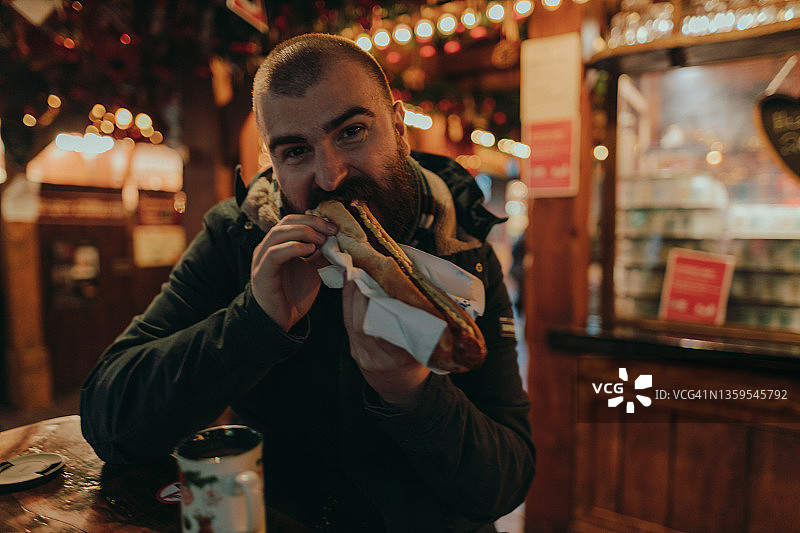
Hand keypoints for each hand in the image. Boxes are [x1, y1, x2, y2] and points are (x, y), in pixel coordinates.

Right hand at [251, 214, 337, 330]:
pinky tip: (309, 250)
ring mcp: (262, 259)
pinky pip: (274, 254)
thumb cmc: (294, 296)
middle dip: (311, 223)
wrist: (281, 321)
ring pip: (278, 233)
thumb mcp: (312, 270)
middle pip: (286, 222)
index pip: (293, 220)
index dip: (313, 219)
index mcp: (278, 245)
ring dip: (303, 232)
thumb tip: (335, 240)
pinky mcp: (262, 273)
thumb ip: (320, 254)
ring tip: (321, 241)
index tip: (334, 227)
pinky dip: (293, 247)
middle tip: (330, 231)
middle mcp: (267, 248)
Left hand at [342, 280, 430, 409]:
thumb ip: (423, 321)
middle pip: (362, 322)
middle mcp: (378, 358)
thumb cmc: (420, 362)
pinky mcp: (354, 352)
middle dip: (361, 291)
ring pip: (351, 321)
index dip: (380, 302)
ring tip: (356, 269)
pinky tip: (352, 284)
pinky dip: (349, 301)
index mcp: (401, 358)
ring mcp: (362, 356)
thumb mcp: (430, 346)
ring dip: (352, 293)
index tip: (380, 277)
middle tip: (365, 265)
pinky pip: (348, 323)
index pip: (385, 328)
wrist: (402, 389)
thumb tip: (420, 285)